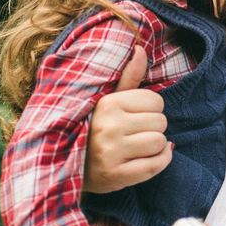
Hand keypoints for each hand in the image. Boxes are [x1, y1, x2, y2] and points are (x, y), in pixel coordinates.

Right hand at [83, 46, 171, 192]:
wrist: (65, 165)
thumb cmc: (93, 127)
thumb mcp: (106, 100)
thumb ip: (128, 76)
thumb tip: (141, 49)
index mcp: (108, 104)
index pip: (155, 100)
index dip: (151, 108)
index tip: (137, 114)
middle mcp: (109, 127)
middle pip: (161, 122)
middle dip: (154, 126)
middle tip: (137, 131)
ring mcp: (111, 153)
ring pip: (160, 142)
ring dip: (157, 144)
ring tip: (141, 145)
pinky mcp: (116, 176)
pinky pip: (156, 165)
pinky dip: (161, 160)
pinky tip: (150, 157)